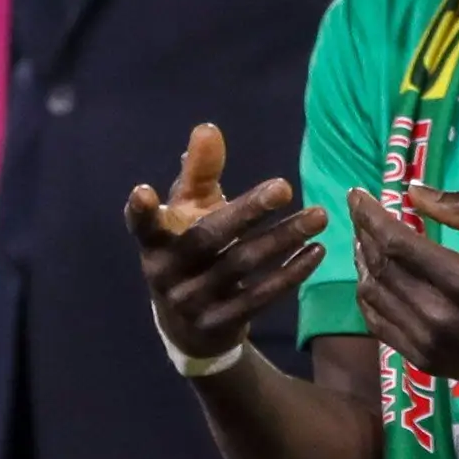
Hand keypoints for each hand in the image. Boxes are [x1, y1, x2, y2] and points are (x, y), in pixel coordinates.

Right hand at [127, 122, 327, 365]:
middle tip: (285, 187)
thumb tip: (208, 129)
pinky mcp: (220, 323)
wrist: (191, 328)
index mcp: (154, 242)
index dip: (140, 210)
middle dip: (247, 212)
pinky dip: (290, 273)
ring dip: (283, 238)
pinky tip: (317, 250)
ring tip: (319, 216)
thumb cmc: (191, 253)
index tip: (143, 191)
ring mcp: (192, 302)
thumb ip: (199, 174)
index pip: (141, 225)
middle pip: (209, 238)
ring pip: (242, 264)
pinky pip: (260, 296)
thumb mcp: (190, 213)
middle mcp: (166, 273)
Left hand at [344, 182, 458, 409]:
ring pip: (374, 296)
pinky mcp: (426, 362)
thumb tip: (414, 193)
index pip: (395, 241)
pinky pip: (380, 326)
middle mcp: (438, 314)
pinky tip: (374, 280)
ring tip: (365, 242)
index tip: (357, 193)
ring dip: (363, 264)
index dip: (370, 215)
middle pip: (380, 267)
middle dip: (364, 234)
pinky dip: (370, 298)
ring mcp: (428, 343)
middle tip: (361, 213)